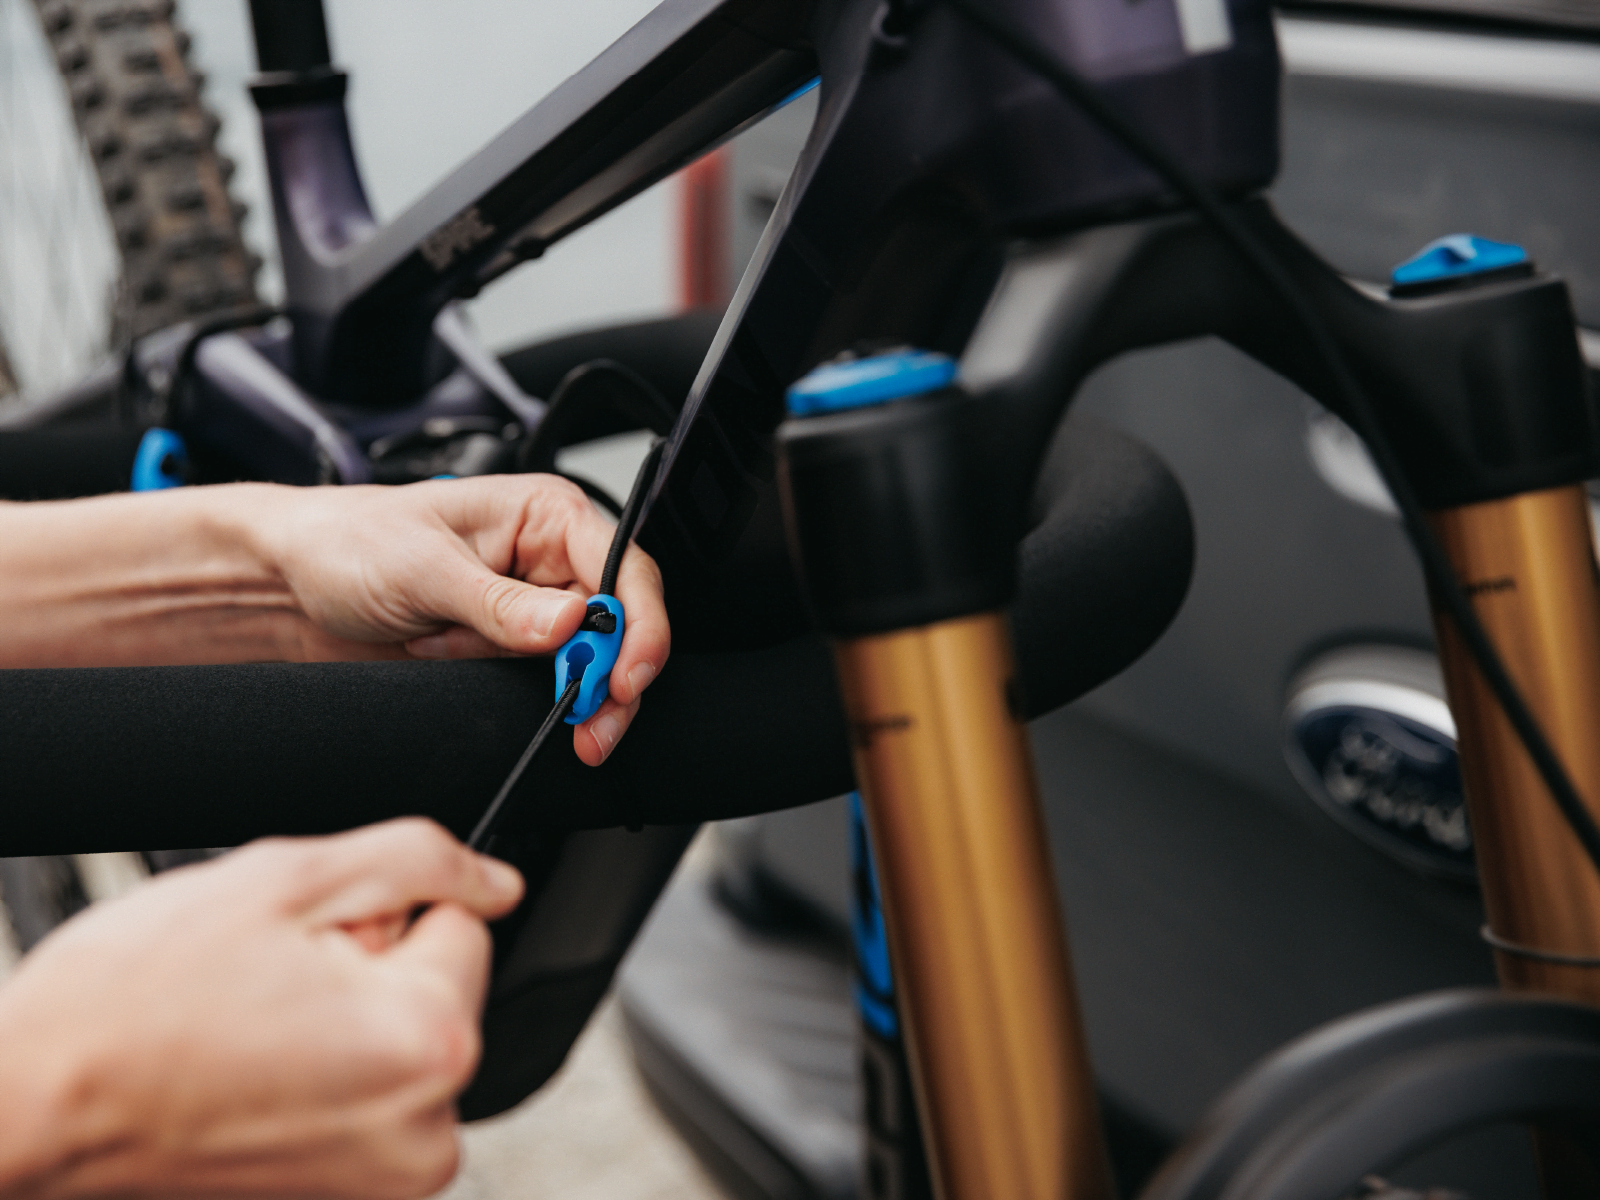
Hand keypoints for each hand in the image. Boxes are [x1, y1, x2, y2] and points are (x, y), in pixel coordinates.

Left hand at [0, 474, 665, 762]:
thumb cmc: (349, 543)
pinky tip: (520, 704)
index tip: (626, 675)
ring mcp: (536, 609)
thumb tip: (572, 625)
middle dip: (618, 677)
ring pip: (597, 662)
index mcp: (545, 515)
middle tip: (597, 723)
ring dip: (583, 698)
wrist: (290, 586)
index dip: (639, 624)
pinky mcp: (514, 651)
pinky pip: (554, 685)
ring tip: (570, 730)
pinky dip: (546, 706)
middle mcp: (551, 560)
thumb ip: (502, 603)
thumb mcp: (424, 570)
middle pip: (625, 623)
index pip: (626, 568)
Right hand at [0, 820, 522, 1199]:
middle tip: (270, 987)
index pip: (465, 925)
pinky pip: (367, 1103)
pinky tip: (252, 1072)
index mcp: (429, 1042)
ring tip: (252, 1031)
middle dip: (367, 971)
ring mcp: (386, 1182)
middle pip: (436, 991)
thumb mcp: (287, 879)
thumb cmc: (132, 1003)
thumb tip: (497, 879)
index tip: (309, 945)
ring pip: (399, 1045)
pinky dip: (322, 1079)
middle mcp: (427, 1130)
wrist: (32, 1107)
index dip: (384, 915)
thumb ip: (420, 860)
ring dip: (342, 1024)